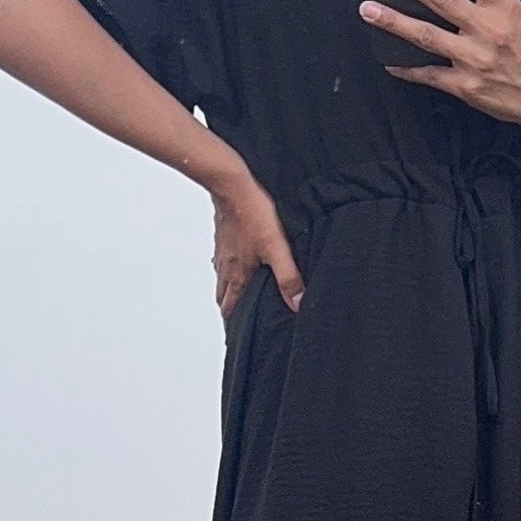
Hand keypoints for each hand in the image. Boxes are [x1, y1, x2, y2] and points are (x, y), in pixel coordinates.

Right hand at [209, 163, 303, 319]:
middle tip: (238, 319)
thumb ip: (288, 277)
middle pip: (223, 297)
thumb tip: (298, 304)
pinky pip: (222, 259)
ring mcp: (222, 251)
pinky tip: (237, 262)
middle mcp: (226, 267)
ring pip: (221, 278)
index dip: (234, 325)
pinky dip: (228, 269)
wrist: (231, 184)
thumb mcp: (277, 247)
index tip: (236, 336)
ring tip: (239, 296)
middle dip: (230, 310)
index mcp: (238, 275)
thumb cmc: (253, 213)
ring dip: (228, 290)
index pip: (231, 309)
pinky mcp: (223, 235)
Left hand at [361, 0, 520, 139]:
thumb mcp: (520, 16)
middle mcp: (488, 29)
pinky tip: (387, 60)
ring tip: (368, 8)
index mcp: (505, 5)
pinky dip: (405, 67)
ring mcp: (474, 59)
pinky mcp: (465, 86)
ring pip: (425, 35)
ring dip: (393, 21)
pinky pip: (427, 74)